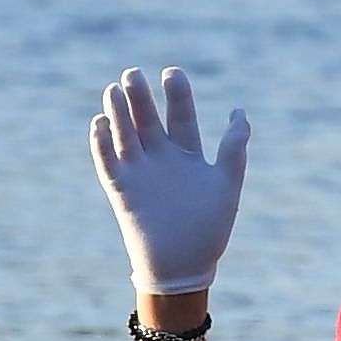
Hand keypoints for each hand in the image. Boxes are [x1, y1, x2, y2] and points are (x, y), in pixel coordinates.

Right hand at [87, 64, 250, 299]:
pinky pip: (106, 161)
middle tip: (133, 74)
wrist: (183, 267)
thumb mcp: (226, 185)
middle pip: (147, 118)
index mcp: (187, 154)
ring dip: (118, 112)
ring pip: (124, 134)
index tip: (171, 73)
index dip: (176, 93)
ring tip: (115, 89)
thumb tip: (239, 112)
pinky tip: (100, 122)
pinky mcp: (120, 188)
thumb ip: (233, 149)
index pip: (180, 115)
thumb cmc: (209, 229)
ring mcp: (139, 171)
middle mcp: (160, 158)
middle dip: (140, 96)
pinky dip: (101, 142)